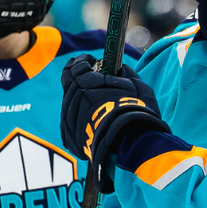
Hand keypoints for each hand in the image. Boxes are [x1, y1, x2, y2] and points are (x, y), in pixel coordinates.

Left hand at [61, 55, 165, 186]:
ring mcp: (70, 119)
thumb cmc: (135, 114)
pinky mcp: (71, 137)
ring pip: (69, 104)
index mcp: (86, 83)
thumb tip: (121, 69)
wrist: (128, 145)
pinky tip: (92, 121)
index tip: (91, 62)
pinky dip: (79, 119)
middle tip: (93, 81)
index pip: (75, 66)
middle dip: (79, 79)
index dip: (82, 62)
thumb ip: (127, 75)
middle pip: (68, 83)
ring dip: (80, 100)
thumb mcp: (138, 87)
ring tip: (97, 105)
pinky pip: (70, 123)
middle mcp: (73, 99)